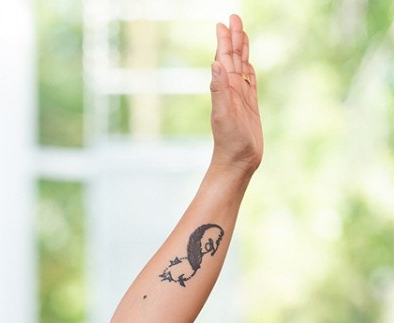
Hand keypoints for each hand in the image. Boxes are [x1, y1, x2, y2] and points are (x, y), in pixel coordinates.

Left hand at [209, 14, 262, 173]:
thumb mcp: (223, 114)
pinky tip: (248, 62)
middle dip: (233, 38)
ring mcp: (240, 97)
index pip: (224, 59)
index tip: (223, 22)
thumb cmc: (229, 142)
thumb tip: (215, 63)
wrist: (237, 162)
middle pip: (233, 58)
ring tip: (241, 33)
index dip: (224, 41)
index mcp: (224, 89)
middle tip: (234, 17)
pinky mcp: (249, 105)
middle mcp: (230, 90)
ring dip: (241, 49)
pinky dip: (249, 69)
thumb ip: (219, 89)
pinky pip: (249, 82)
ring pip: (242, 67)